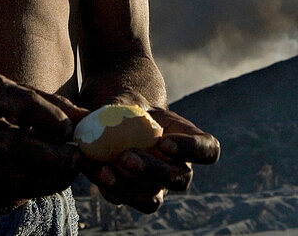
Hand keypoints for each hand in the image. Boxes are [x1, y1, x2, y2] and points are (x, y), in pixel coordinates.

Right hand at [0, 74, 89, 200]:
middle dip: (55, 156)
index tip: (70, 130)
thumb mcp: (13, 93)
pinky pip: (10, 190)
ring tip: (68, 170)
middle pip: (18, 146)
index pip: (27, 104)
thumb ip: (50, 104)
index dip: (54, 119)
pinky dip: (36, 186)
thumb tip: (88, 117)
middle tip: (77, 157)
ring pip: (15, 176)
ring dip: (50, 177)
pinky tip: (50, 178)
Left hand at [85, 108, 219, 212]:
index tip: (164, 142)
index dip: (191, 150)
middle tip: (126, 157)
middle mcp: (176, 167)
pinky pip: (123, 199)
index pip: (208, 149)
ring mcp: (156, 185)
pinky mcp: (131, 194)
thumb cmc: (126, 105)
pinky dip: (105, 185)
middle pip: (181, 179)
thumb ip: (118, 105)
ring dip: (128, 187)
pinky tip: (89, 167)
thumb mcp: (126, 98)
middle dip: (153, 171)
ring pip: (152, 199)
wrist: (110, 120)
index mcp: (186, 138)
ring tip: (104, 169)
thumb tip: (99, 115)